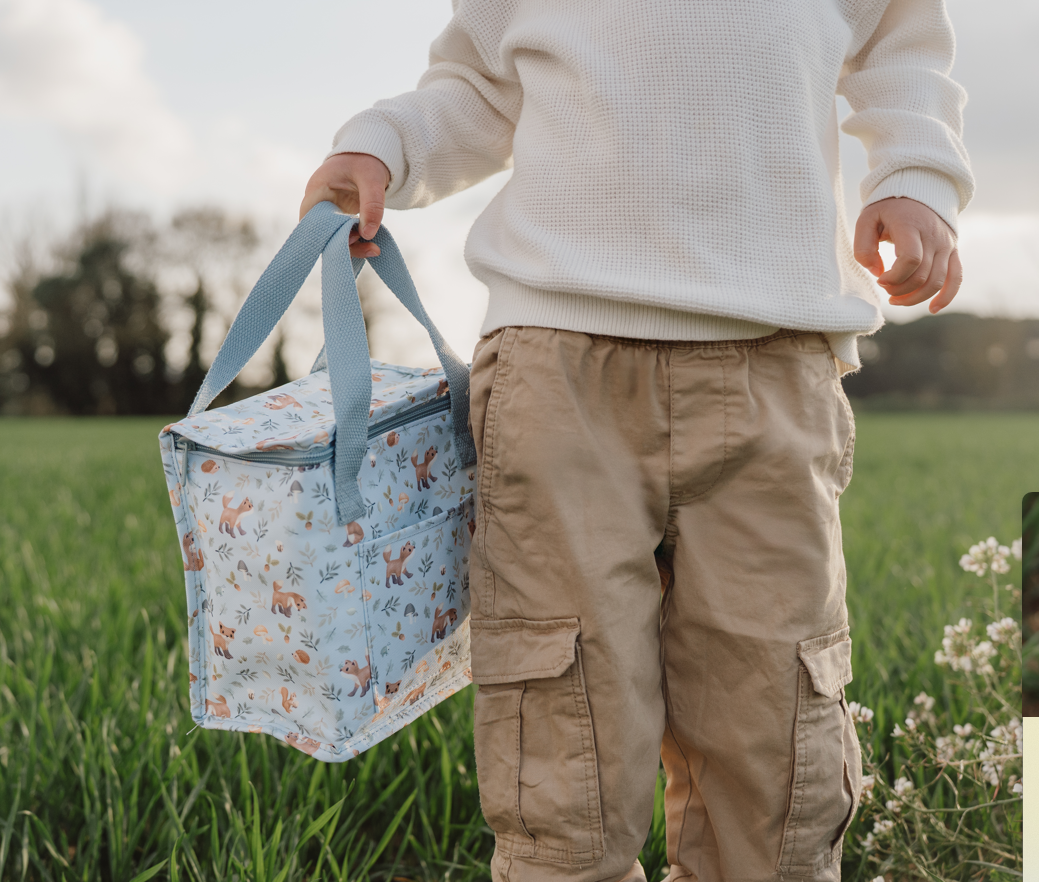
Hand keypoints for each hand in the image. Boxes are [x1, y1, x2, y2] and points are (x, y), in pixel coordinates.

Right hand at [299, 153, 390, 257]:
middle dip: (343, 245)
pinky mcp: (338, 217)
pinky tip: (372, 245)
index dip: (323, 237)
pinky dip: (356, 242)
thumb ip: (371, 205)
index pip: (309, 220)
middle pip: (321, 233)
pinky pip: (342, 235)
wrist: (370, 154)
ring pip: (332, 237)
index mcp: (317, 189)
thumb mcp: (372, 179)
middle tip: (371, 248)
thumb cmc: (367, 161)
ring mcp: (328, 211)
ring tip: (375, 248)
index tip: (348, 243)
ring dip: (352, 246)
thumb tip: (368, 235)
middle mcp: (318, 203)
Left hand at [853, 197, 961, 313]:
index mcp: (912, 226)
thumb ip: (863, 246)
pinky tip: (933, 309)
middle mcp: (934, 236)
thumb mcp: (867, 219)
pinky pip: (956, 277)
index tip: (879, 279)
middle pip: (923, 275)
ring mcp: (947, 245)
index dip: (894, 277)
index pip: (911, 260)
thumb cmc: (888, 208)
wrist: (919, 191)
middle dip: (900, 290)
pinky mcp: (953, 251)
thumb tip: (876, 272)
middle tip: (884, 288)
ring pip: (937, 281)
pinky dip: (947, 296)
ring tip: (895, 300)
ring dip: (915, 298)